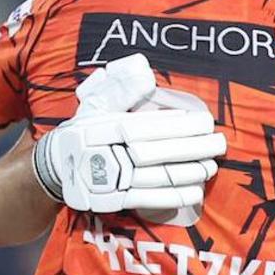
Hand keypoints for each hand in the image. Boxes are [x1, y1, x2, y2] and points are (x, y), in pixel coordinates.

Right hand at [33, 53, 225, 216]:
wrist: (56, 166)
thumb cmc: (85, 131)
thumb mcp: (96, 103)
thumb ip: (122, 89)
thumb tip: (146, 73)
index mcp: (109, 126)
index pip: (152, 125)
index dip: (182, 125)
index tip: (206, 122)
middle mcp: (111, 153)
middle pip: (160, 152)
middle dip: (194, 148)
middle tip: (219, 144)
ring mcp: (113, 180)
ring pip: (158, 177)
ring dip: (189, 172)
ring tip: (211, 166)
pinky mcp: (114, 201)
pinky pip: (149, 200)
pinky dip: (174, 197)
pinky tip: (195, 191)